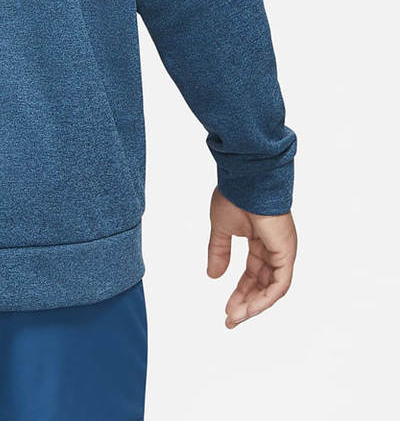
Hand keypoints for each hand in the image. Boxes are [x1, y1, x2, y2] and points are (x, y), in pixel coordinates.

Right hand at [207, 188, 296, 327]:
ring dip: (254, 305)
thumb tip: (213, 276)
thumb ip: (219, 252)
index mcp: (260, 241)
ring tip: (235, 317)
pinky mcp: (286, 253)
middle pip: (262, 284)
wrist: (246, 180)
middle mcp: (274, 249)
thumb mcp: (222, 229)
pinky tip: (249, 308)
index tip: (227, 308)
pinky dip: (265, 298)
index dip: (240, 292)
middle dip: (246, 303)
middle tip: (230, 319)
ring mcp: (282, 252)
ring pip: (271, 288)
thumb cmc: (235, 196)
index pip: (252, 274)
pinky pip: (279, 284)